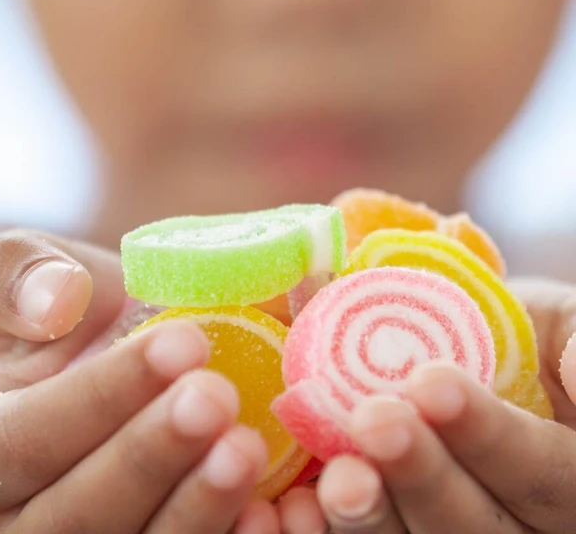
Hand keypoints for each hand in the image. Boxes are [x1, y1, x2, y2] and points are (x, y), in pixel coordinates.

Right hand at [0, 230, 277, 533]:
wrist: (129, 360)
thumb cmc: (77, 317)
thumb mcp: (37, 275)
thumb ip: (18, 273)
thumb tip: (52, 298)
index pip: (28, 439)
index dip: (104, 395)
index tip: (183, 343)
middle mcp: (26, 527)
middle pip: (78, 519)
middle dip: (151, 457)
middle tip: (216, 399)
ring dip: (196, 511)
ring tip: (247, 448)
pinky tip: (275, 512)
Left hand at [279, 278, 575, 532]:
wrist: (472, 344)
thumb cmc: (528, 336)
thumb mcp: (568, 330)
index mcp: (566, 481)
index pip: (542, 474)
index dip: (489, 436)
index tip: (431, 384)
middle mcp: (516, 524)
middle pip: (477, 528)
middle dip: (423, 478)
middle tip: (374, 423)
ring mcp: (448, 527)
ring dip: (372, 518)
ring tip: (336, 480)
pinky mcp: (396, 522)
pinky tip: (296, 510)